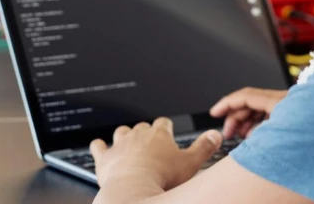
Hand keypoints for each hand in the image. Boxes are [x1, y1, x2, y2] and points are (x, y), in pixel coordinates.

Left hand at [91, 118, 221, 191]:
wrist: (133, 189)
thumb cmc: (161, 178)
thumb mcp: (191, 163)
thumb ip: (205, 148)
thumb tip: (216, 135)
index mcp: (158, 134)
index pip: (163, 123)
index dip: (166, 128)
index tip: (168, 132)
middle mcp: (137, 135)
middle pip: (142, 127)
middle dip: (146, 133)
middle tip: (151, 144)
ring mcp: (119, 145)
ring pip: (121, 132)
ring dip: (124, 137)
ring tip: (129, 144)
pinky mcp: (104, 157)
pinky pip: (98, 146)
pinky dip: (99, 147)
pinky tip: (101, 148)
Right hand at [210, 87, 287, 139]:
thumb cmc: (307, 144)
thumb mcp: (275, 140)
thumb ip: (253, 136)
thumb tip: (239, 136)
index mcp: (279, 101)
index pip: (245, 96)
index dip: (226, 104)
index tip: (214, 113)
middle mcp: (284, 100)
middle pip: (251, 102)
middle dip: (235, 118)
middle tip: (228, 133)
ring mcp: (288, 106)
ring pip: (258, 109)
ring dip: (245, 122)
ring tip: (240, 136)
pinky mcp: (291, 114)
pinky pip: (268, 114)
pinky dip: (257, 124)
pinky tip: (253, 135)